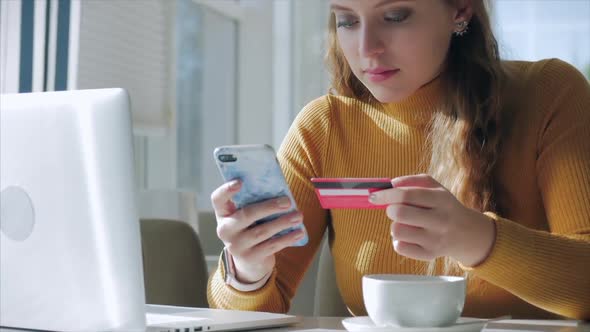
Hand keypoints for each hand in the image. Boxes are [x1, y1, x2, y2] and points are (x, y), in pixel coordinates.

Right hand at [211, 180, 305, 282]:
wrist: (249, 261)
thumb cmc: (250, 229)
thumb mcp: (246, 217)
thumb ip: (254, 203)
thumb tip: (279, 189)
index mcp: (223, 214)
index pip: (218, 199)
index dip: (226, 190)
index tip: (240, 182)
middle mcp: (225, 230)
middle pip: (246, 215)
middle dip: (269, 207)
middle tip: (287, 201)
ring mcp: (237, 245)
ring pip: (262, 231)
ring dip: (283, 222)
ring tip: (298, 216)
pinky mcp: (250, 257)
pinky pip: (271, 245)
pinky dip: (287, 238)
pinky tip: (298, 232)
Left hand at [368, 174, 495, 266]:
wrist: (466, 233)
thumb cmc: (443, 205)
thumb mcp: (435, 187)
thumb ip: (412, 181)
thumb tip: (391, 185)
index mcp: (441, 199)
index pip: (407, 195)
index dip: (386, 194)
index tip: (374, 196)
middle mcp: (440, 220)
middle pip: (400, 214)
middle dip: (390, 209)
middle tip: (394, 210)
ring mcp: (435, 240)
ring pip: (397, 231)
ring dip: (395, 225)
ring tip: (405, 223)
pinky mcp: (429, 255)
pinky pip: (399, 247)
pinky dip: (398, 240)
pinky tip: (409, 236)